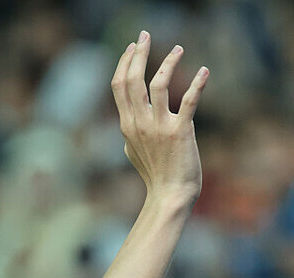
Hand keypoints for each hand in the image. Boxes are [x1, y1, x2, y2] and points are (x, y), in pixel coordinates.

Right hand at [112, 31, 209, 207]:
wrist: (169, 194)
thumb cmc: (154, 174)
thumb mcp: (133, 151)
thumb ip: (131, 130)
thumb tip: (128, 119)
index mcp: (126, 124)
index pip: (119, 86)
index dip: (124, 63)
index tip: (132, 47)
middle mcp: (138, 123)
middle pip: (132, 80)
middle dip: (138, 54)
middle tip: (145, 36)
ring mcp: (158, 127)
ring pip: (157, 85)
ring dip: (168, 62)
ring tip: (179, 49)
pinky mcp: (180, 131)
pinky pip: (187, 101)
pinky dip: (196, 84)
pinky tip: (204, 72)